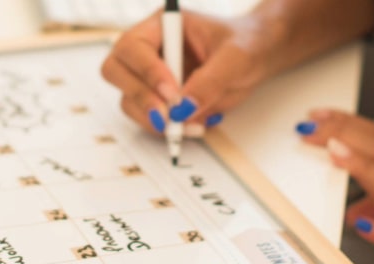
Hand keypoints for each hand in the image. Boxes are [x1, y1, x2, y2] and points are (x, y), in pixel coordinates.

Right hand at [100, 10, 269, 134]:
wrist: (257, 56)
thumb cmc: (246, 44)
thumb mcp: (236, 58)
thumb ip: (211, 80)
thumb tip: (184, 107)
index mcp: (161, 25)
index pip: (134, 46)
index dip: (148, 71)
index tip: (172, 93)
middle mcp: (148, 48)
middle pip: (115, 70)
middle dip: (140, 96)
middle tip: (167, 116)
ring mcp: (149, 75)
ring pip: (127, 99)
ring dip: (153, 118)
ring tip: (188, 126)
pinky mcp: (158, 99)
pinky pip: (147, 117)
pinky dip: (164, 128)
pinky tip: (191, 127)